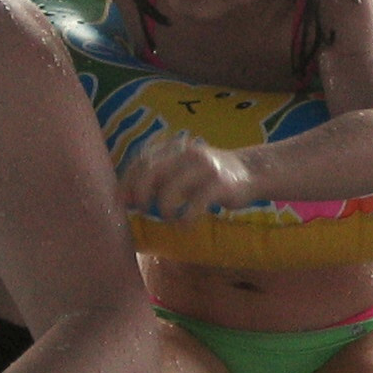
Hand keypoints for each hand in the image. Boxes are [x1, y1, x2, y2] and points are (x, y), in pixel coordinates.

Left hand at [118, 132, 257, 218]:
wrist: (251, 171)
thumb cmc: (209, 175)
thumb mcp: (182, 169)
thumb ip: (158, 177)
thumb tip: (127, 197)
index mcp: (175, 147)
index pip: (141, 160)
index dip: (127, 180)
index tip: (121, 200)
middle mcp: (187, 153)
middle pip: (151, 171)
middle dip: (141, 194)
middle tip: (143, 209)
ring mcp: (204, 167)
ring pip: (170, 190)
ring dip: (164, 209)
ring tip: (169, 217)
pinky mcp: (219, 184)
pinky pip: (195, 205)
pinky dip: (186, 219)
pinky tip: (186, 224)